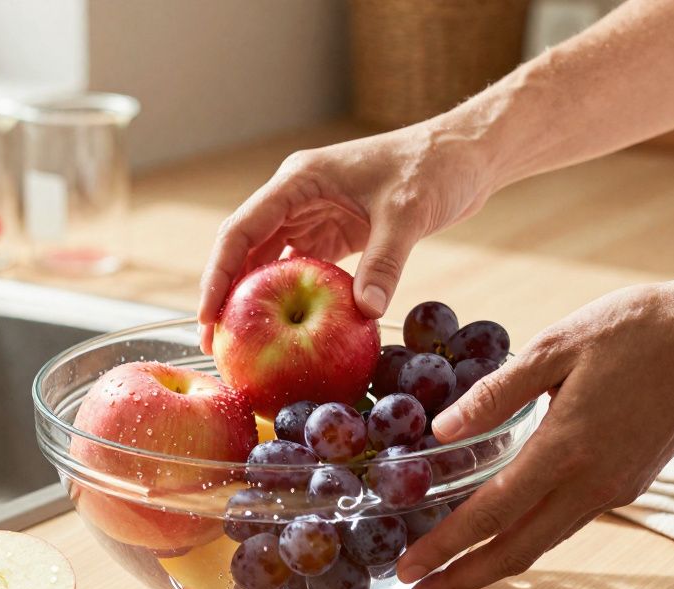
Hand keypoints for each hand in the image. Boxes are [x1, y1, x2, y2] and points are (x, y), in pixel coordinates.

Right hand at [197, 121, 493, 351]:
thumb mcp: (409, 213)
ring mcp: (313, 215)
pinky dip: (290, 299)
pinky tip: (283, 334)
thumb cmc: (435, 168)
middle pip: (245, 250)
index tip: (208, 317)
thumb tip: (365, 312)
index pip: (241, 231)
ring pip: (268, 263)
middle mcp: (297, 197)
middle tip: (215, 346)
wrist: (465, 156)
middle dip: (225, 297)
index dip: (218, 275)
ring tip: (240, 346)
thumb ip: (386, 261)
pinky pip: (300, 270)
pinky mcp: (335, 233)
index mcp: (299, 181)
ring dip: (253, 301)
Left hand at [396, 280, 673, 588]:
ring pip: (543, 543)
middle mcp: (592, 484)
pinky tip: (503, 535)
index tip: (408, 572)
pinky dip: (526, 539)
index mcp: (565, 449)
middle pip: (516, 552)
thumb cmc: (635, 331)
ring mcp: (615, 489)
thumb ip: (496, 393)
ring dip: (493, 566)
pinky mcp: (630, 483)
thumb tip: (442, 430)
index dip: (445, 548)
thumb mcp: (555, 346)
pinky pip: (566, 523)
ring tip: (450, 577)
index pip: (491, 514)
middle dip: (462, 581)